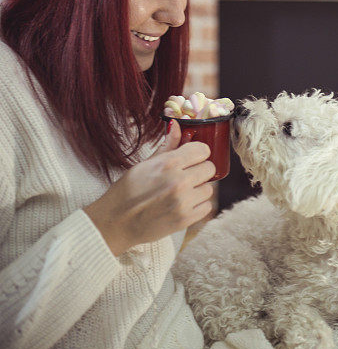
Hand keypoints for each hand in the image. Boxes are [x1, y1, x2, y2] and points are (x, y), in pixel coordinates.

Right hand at [83, 120, 215, 255]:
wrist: (117, 223)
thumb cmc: (128, 191)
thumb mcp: (145, 164)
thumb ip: (167, 146)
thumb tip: (176, 125)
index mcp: (168, 163)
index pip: (203, 150)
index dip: (198, 153)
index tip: (193, 158)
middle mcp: (178, 181)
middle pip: (209, 168)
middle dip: (200, 170)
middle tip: (187, 175)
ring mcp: (183, 202)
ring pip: (209, 188)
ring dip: (199, 189)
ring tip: (182, 192)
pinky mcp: (185, 220)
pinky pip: (207, 207)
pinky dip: (198, 205)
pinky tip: (183, 204)